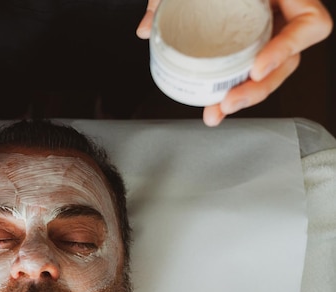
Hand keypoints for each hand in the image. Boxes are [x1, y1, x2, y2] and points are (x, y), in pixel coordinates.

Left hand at [136, 0, 332, 125]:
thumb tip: (146, 28)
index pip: (309, 25)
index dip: (286, 49)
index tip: (256, 67)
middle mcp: (284, 14)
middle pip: (288, 61)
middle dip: (258, 89)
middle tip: (228, 102)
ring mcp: (271, 31)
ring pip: (270, 72)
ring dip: (244, 96)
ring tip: (216, 112)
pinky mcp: (254, 46)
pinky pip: (249, 70)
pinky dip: (231, 88)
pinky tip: (213, 106)